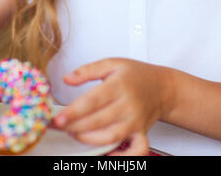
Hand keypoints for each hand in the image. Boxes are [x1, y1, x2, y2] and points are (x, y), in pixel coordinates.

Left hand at [52, 57, 173, 155]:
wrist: (162, 86)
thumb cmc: (136, 74)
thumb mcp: (112, 63)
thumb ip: (87, 70)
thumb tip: (66, 79)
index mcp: (119, 85)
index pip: (93, 101)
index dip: (74, 111)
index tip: (58, 119)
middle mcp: (128, 105)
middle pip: (98, 121)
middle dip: (75, 126)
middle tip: (59, 126)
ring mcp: (136, 121)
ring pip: (111, 136)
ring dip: (89, 139)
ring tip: (74, 133)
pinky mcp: (141, 133)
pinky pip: (135, 151)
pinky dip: (122, 157)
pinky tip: (107, 154)